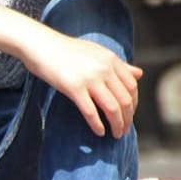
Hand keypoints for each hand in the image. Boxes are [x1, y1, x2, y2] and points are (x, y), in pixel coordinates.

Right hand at [23, 31, 142, 138]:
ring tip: (115, 135)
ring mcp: (89, 78)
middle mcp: (103, 69)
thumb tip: (139, 74)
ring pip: (112, 108)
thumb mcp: (96, 53)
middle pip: (125, 100)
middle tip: (124, 131)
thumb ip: (118, 64)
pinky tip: (99, 132)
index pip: (132, 87)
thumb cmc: (66, 49)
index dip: (134, 104)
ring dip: (116, 125)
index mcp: (111, 59)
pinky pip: (91, 112)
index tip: (129, 115)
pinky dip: (97, 125)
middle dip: (127, 119)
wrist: (40, 44)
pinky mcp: (73, 88)